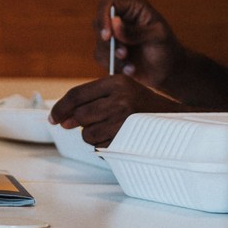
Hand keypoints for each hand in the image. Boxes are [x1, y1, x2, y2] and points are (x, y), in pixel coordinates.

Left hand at [49, 74, 183, 146]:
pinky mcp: (129, 137)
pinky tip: (117, 136)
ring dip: (91, 135)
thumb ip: (91, 99)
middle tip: (82, 123)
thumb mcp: (120, 92)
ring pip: (88, 133)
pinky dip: (103, 144)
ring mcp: (125, 119)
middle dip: (76, 123)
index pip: (77, 95)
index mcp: (116, 82)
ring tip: (107, 129)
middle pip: (80, 115)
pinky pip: (100, 145)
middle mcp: (120, 98)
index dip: (60, 108)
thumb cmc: (142, 106)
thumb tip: (62, 119)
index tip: (52, 118)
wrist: (175, 120)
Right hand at [96, 0, 183, 89]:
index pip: (107, 5)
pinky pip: (101, 57)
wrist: (170, 71)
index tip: (108, 36)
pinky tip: (130, 70)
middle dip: (108, 42)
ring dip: (112, 56)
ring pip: (99, 43)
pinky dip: (114, 66)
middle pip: (98, 24)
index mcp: (132, 8)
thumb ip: (136, 31)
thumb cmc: (168, 49)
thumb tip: (114, 22)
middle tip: (123, 53)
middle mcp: (121, 19)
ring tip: (131, 65)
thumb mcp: (157, 37)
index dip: (103, 18)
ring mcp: (115, 36)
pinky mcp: (111, 52)